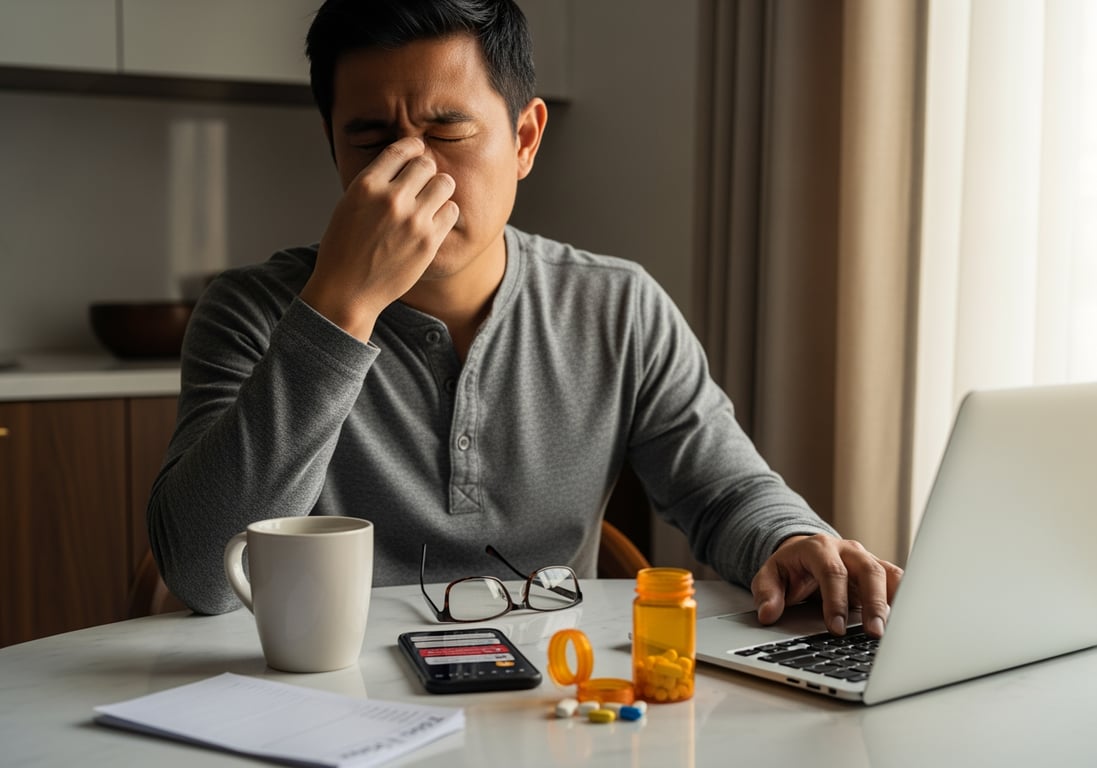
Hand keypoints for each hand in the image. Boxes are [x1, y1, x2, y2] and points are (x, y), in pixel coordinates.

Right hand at [300, 137, 459, 340]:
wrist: (347, 290)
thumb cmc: (344, 249)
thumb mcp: (348, 205)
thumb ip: (375, 183)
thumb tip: (403, 163)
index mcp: (366, 186)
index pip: (400, 150)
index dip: (413, 148)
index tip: (417, 152)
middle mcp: (391, 199)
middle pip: (426, 164)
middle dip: (425, 171)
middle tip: (421, 184)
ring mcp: (412, 221)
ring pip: (445, 183)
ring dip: (440, 188)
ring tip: (430, 201)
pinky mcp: (429, 242)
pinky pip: (451, 211)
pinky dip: (445, 213)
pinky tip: (434, 221)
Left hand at [750, 534, 902, 637]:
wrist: (804, 553)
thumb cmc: (789, 568)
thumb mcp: (768, 576)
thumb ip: (766, 593)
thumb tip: (767, 614)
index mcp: (819, 548)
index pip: (832, 572)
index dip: (836, 601)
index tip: (837, 628)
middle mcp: (847, 550)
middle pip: (868, 571)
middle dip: (873, 603)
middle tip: (874, 633)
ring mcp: (866, 559)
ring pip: (888, 574)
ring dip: (894, 602)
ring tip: (896, 631)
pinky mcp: (879, 571)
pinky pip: (898, 581)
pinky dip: (905, 599)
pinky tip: (907, 620)